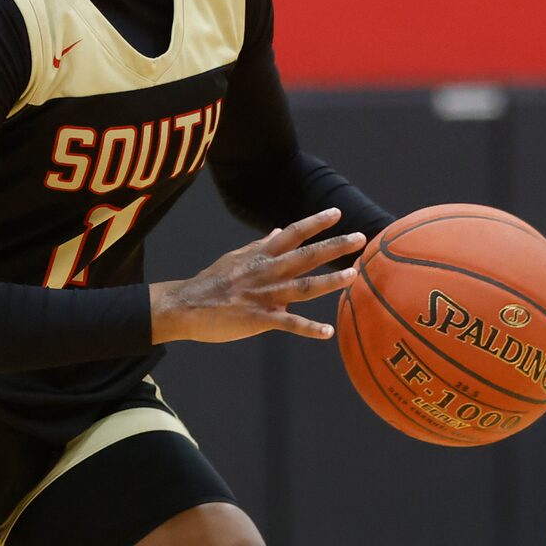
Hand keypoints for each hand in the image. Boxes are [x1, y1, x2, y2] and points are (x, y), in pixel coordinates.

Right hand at [149, 207, 364, 345]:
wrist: (185, 306)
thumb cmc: (210, 282)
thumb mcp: (235, 258)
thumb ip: (261, 245)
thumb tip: (279, 231)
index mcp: (260, 256)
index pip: (293, 234)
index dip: (315, 223)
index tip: (337, 213)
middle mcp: (266, 272)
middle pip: (306, 256)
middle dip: (335, 247)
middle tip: (360, 238)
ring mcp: (264, 296)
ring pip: (303, 287)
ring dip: (330, 282)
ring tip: (353, 276)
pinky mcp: (258, 319)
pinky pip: (289, 324)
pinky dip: (309, 328)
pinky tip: (327, 332)